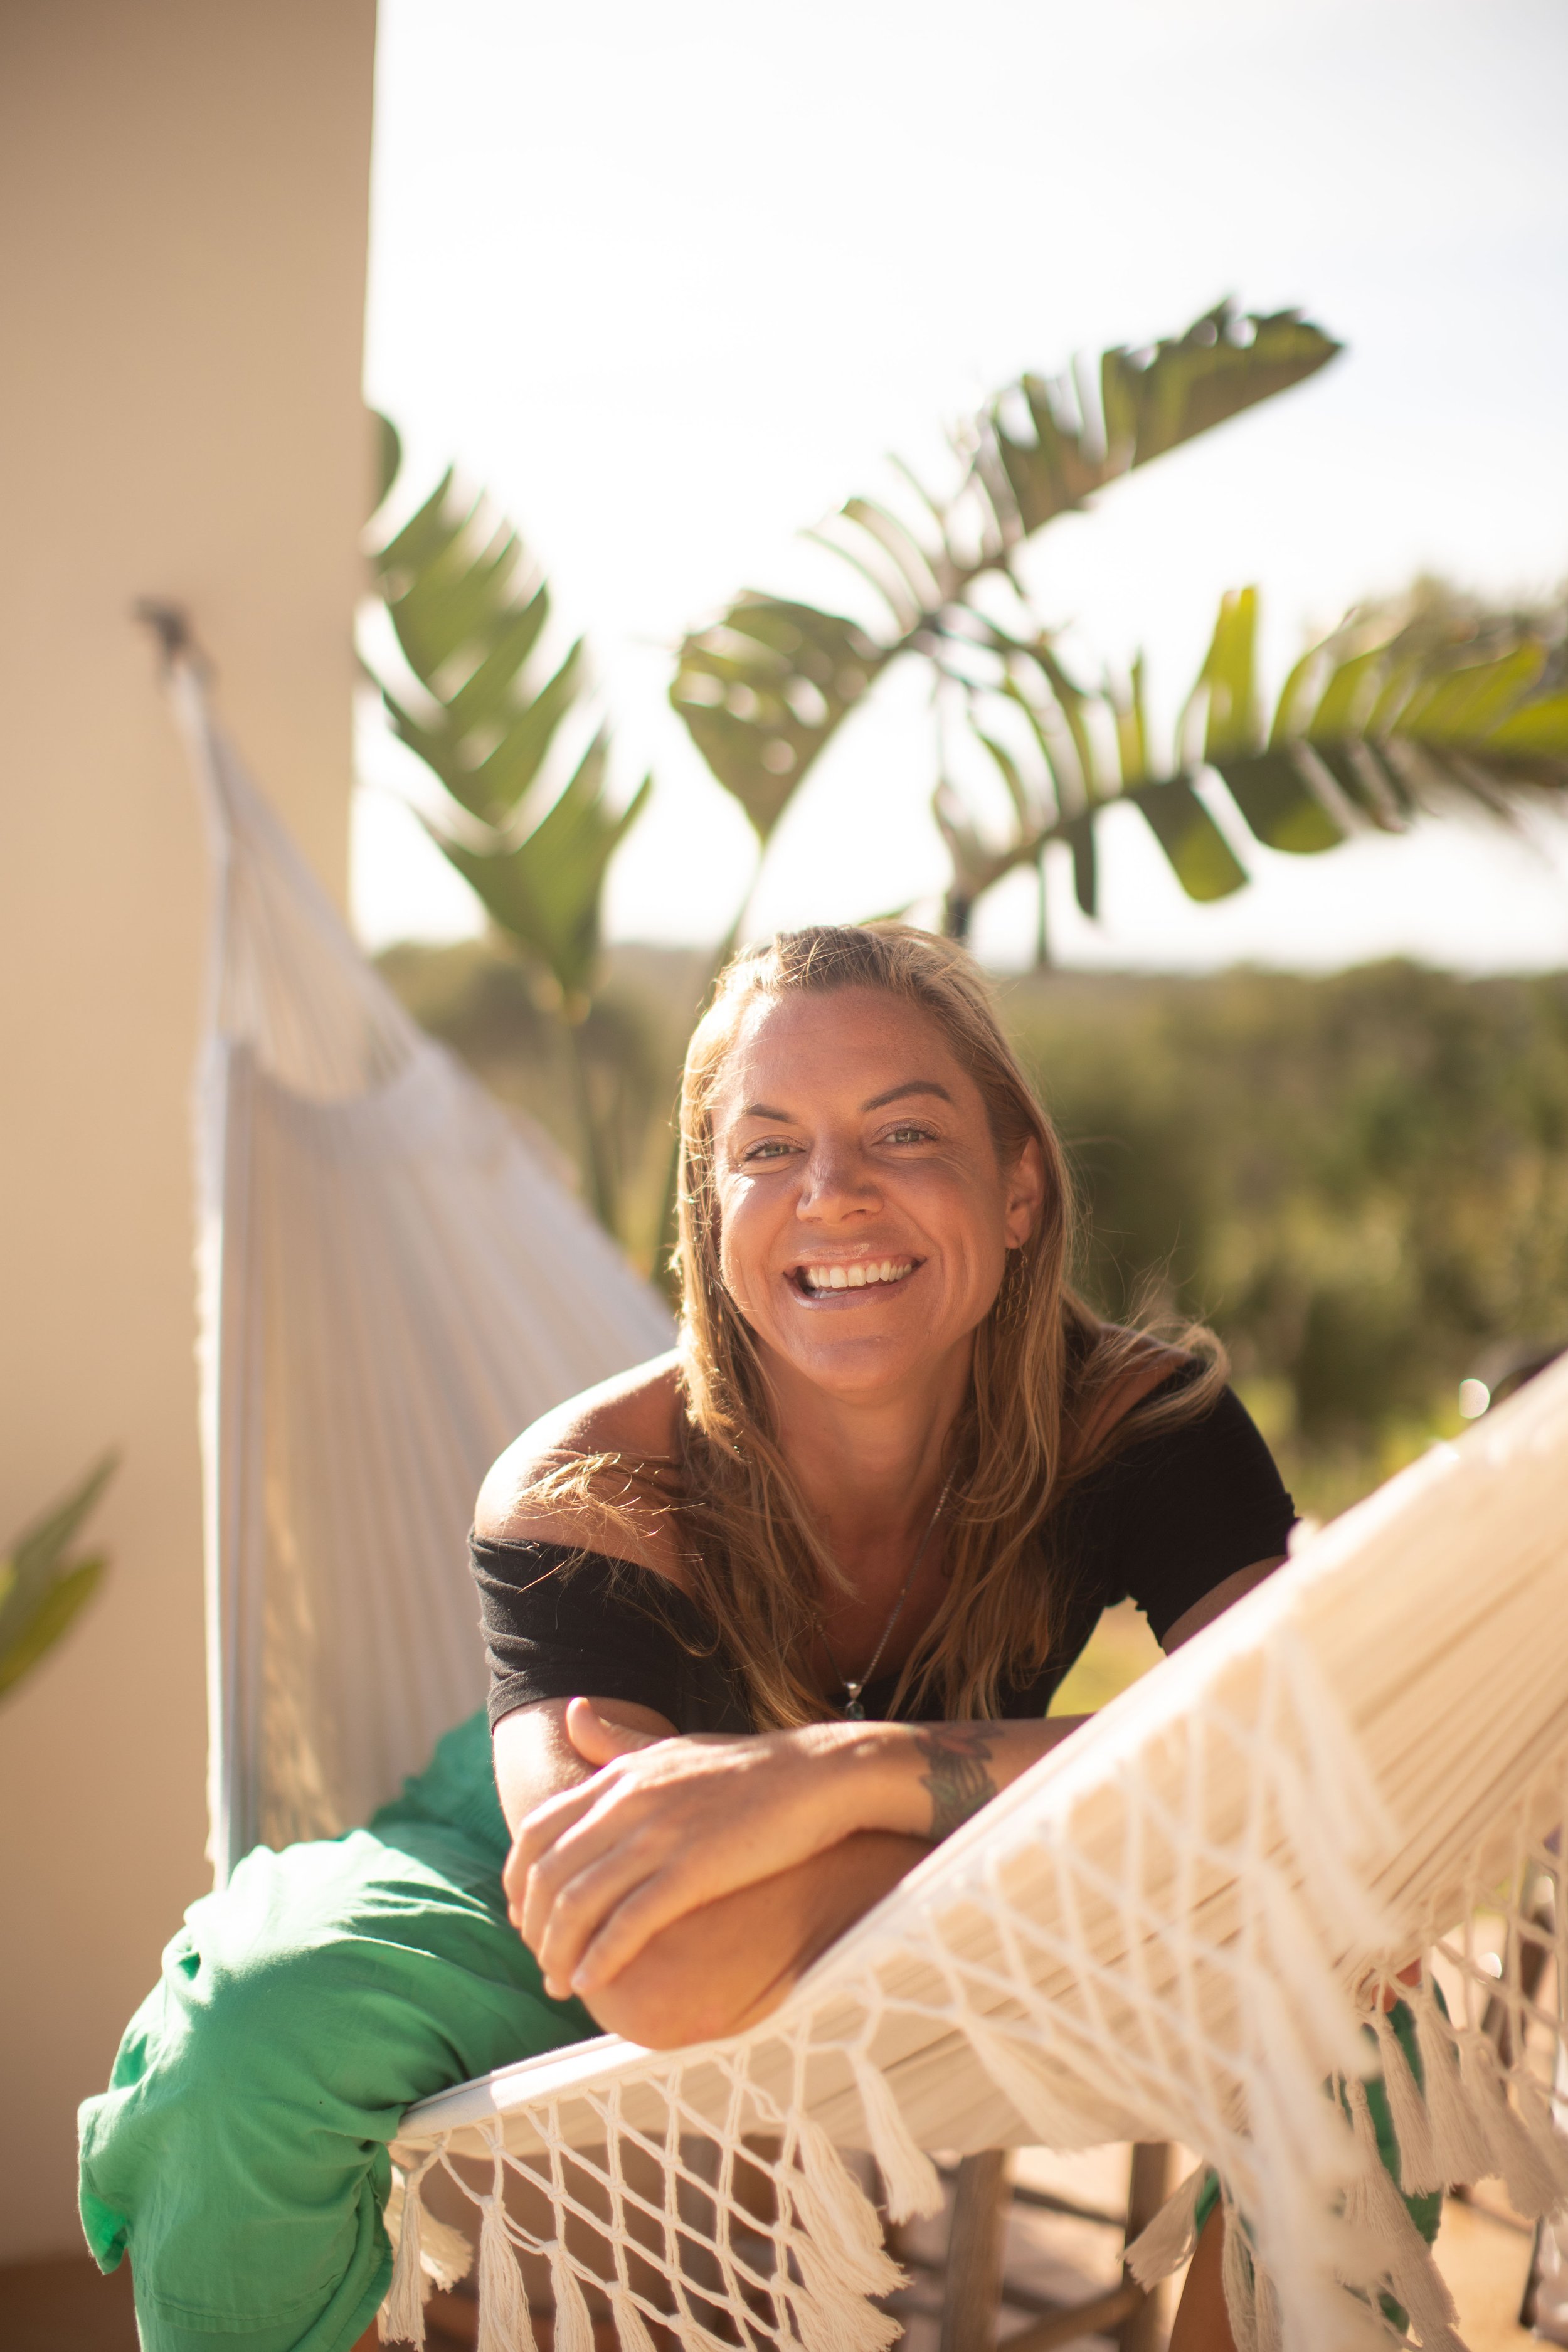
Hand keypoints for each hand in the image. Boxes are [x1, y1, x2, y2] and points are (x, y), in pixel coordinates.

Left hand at [505, 1699, 863, 2000]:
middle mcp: (628, 1802)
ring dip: (559, 1952)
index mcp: (620, 1775)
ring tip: (560, 1984)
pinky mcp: (693, 1870)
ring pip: (579, 1904)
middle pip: (549, 1873)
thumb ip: (615, 1743)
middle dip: (534, 1926)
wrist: (815, 1777)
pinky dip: (601, 1958)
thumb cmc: (743, 1769)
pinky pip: (628, 1924)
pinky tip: (591, 1984)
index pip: (537, 1830)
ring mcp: (659, 1835)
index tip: (521, 1916)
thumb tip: (570, 1712)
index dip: (518, 1879)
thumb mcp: (671, 1748)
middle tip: (540, 1961)